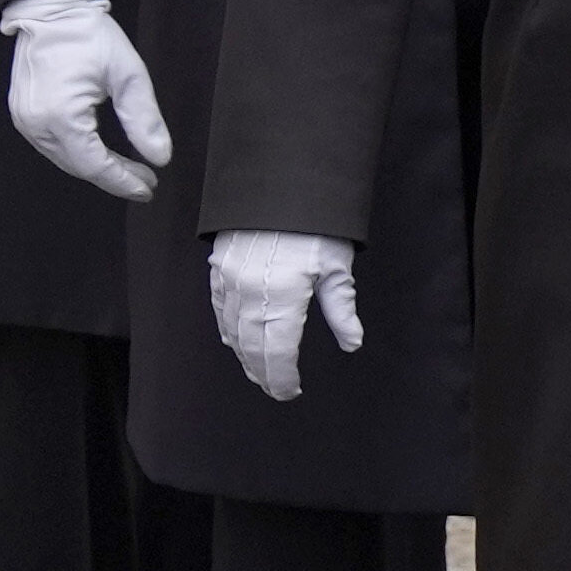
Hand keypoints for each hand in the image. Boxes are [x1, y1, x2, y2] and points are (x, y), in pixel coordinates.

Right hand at [1, 0, 166, 196]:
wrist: (50, 8)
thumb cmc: (89, 35)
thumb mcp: (128, 75)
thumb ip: (144, 119)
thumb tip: (160, 158)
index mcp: (61, 117)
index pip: (95, 165)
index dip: (123, 181)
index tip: (149, 189)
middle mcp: (36, 125)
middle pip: (79, 166)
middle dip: (114, 176)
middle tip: (145, 180)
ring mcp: (24, 120)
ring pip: (65, 159)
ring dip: (97, 166)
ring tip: (129, 169)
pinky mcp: (22, 113)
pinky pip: (53, 145)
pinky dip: (78, 152)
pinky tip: (100, 152)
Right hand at [206, 229, 360, 400]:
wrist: (282, 179)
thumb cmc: (315, 222)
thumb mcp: (337, 266)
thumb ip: (341, 308)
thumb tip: (352, 342)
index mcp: (283, 296)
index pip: (277, 352)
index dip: (282, 378)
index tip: (291, 391)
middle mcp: (251, 292)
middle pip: (251, 347)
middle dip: (263, 372)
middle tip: (274, 388)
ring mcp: (230, 279)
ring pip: (232, 330)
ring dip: (243, 354)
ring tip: (257, 370)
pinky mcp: (219, 265)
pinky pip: (219, 306)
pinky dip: (227, 327)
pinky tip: (233, 338)